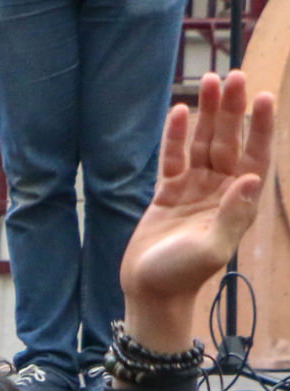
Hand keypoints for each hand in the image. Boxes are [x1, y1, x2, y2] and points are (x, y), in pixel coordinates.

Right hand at [121, 71, 274, 351]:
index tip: (262, 97)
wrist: (150, 292)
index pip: (254, 156)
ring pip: (202, 143)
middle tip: (233, 76)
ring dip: (207, 114)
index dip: (260, 127)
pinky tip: (179, 113)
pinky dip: (176, 137)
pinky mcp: (168, 193)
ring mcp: (193, 189)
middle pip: (228, 141)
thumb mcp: (212, 249)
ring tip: (209, 82)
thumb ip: (232, 215)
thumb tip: (248, 178)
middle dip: (231, 109)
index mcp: (238, 202)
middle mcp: (219, 190)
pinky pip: (174, 158)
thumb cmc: (182, 275)